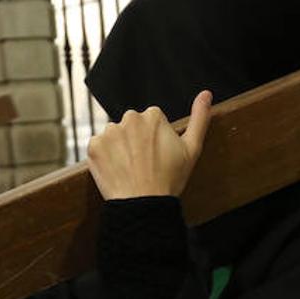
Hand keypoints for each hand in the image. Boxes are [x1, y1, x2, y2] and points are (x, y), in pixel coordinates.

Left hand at [87, 91, 211, 199]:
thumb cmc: (170, 179)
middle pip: (131, 125)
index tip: (157, 156)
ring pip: (114, 136)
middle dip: (136, 140)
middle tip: (144, 164)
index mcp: (153, 115)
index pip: (151, 121)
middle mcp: (129, 118)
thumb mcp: (192, 149)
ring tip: (129, 168)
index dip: (156, 140)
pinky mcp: (93, 146)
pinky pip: (98, 147)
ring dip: (119, 147)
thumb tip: (206, 93)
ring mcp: (109, 132)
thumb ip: (199, 118)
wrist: (143, 204)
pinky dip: (104, 157)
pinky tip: (116, 170)